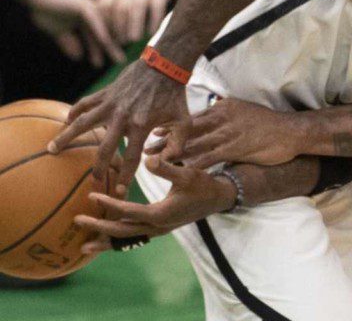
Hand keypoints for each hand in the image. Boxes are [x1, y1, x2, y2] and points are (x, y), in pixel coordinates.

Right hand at [27, 0, 125, 67]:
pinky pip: (94, 20)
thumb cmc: (43, 9)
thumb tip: (78, 57)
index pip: (96, 36)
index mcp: (86, 17)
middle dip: (111, 48)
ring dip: (110, 43)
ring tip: (117, 57)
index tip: (103, 64)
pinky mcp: (83, 4)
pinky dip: (100, 31)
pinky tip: (106, 42)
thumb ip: (69, 43)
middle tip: (121, 62)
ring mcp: (89, 7)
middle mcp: (91, 12)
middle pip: (104, 32)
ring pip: (102, 27)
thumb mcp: (58, 31)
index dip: (100, 50)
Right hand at [49, 59, 189, 190]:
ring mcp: (110, 104)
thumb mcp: (183, 121)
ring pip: (82, 123)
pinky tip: (65, 122)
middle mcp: (122, 117)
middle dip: (97, 167)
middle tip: (93, 180)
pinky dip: (73, 112)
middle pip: (103, 148)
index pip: (131, 158)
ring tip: (52, 150)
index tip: (120, 190)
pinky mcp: (105, 93)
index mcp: (141, 126)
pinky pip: (84, 103)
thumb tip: (166, 162)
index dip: (125, 175)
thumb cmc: (175, 95)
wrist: (164, 66)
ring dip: (66, 137)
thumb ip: (177, 144)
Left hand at [75, 156, 235, 252]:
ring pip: (127, 240)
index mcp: (161, 214)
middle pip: (122, 232)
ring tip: (84, 247)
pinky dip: (118, 240)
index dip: (109, 204)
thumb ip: (167, 168)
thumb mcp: (187, 174)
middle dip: (99, 229)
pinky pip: (134, 238)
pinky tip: (106, 239)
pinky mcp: (159, 229)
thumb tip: (147, 160)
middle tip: (77, 222)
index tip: (92, 196)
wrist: (218, 198)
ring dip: (106, 242)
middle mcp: (157, 227)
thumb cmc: (203, 185)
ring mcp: (158, 230)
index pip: (129, 212)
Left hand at [96, 0, 171, 44]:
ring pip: (137, 7)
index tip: (107, 39)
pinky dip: (153, 21)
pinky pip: (157, 7)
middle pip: (120, 8)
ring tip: (133, 40)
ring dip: (134, 24)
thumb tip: (106, 42)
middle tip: (120, 43)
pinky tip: (151, 33)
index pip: (104, 7)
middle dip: (119, 27)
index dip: (105, 24)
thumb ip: (111, 13)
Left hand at [168, 98, 303, 169]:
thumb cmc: (270, 122)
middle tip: (146, 146)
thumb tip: (216, 108)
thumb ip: (228, 111)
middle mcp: (222, 118)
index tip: (156, 131)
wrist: (292, 131)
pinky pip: (208, 157)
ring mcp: (228, 133)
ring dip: (173, 153)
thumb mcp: (245, 109)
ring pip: (194, 143)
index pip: (193, 117)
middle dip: (166, 139)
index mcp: (223, 108)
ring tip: (155, 160)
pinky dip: (192, 164)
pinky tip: (179, 171)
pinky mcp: (234, 148)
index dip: (173, 125)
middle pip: (187, 129)